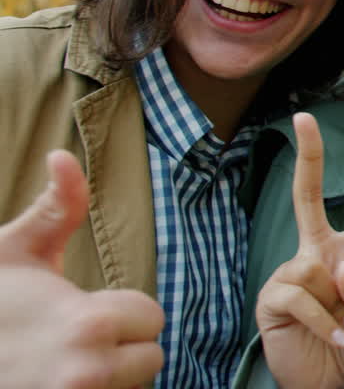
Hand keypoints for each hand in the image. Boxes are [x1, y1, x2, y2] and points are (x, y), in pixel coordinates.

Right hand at [0, 150, 164, 387]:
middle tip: (74, 338)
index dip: (123, 310)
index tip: (84, 309)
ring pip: (130, 387)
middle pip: (150, 359)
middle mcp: (87, 374)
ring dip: (108, 378)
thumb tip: (63, 154)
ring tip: (62, 363)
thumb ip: (57, 207)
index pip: (153, 318)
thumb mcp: (13, 251)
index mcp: (88, 324)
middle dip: (121, 347)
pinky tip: (54, 383)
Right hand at [256, 112, 343, 388]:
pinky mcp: (273, 297)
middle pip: (308, 195)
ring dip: (342, 311)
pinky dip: (325, 323)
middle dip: (308, 156)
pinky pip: (303, 298)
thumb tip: (341, 265)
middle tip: (304, 119)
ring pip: (318, 272)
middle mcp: (319, 254)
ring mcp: (293, 272)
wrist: (327, 386)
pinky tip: (333, 338)